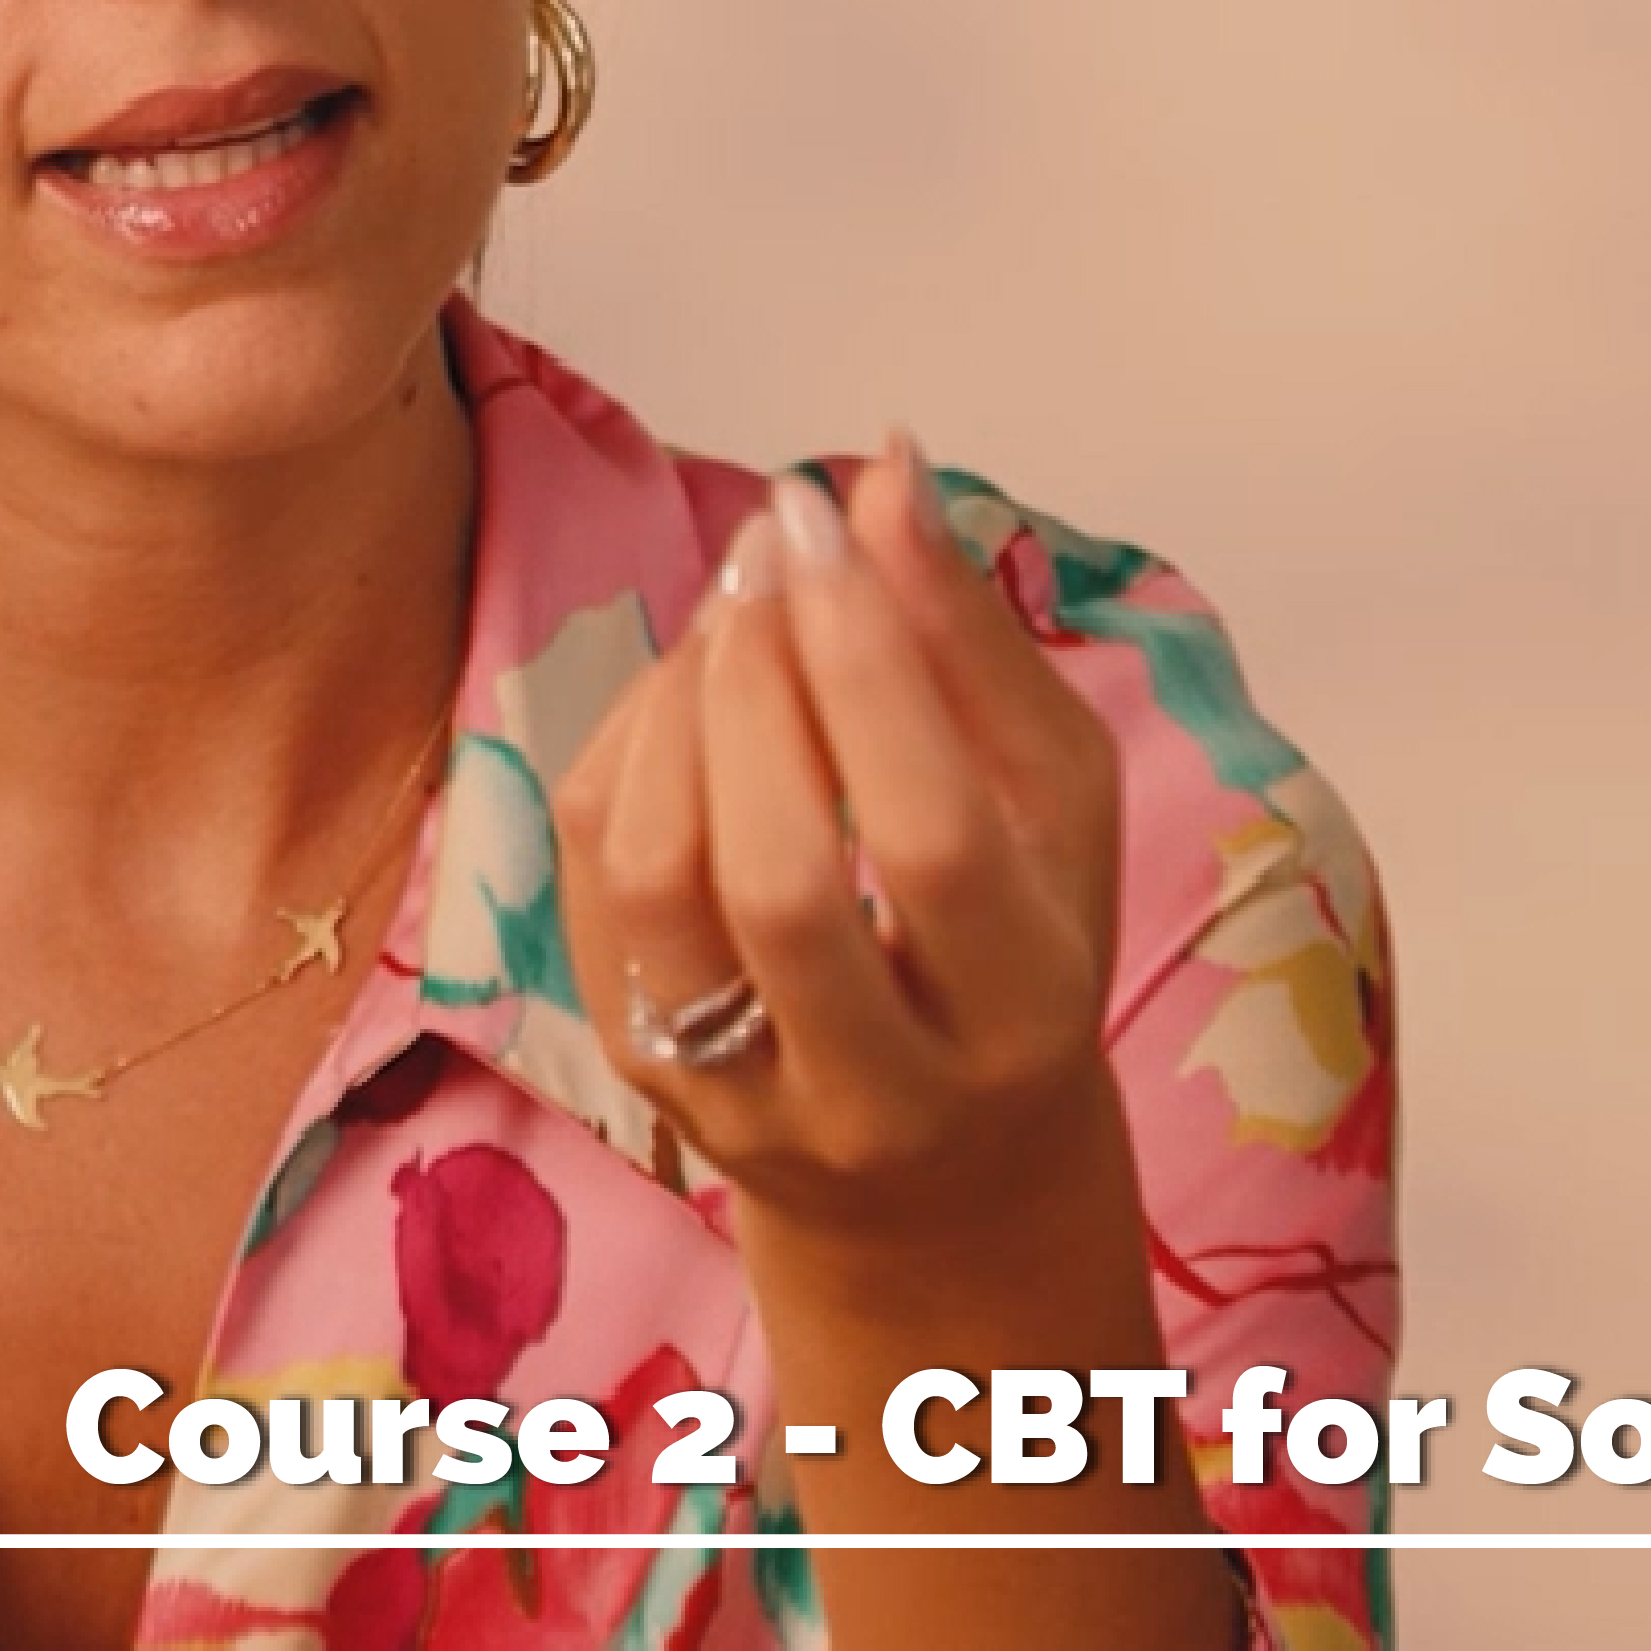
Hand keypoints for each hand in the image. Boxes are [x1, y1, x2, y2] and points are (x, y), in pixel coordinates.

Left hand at [548, 437, 1128, 1257]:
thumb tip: (885, 468)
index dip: (867, 661)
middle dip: (758, 680)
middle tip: (767, 546)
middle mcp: (876, 1087)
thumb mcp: (1057, 809)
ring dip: (677, 708)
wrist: (941, 1182)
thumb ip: (977, 645)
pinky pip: (593, 883)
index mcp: (1020, 1017)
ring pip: (659, 886)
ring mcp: (740, 1095)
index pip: (930, 834)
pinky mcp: (642, 1076)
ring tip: (731, 609)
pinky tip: (686, 686)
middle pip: (780, 879)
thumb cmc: (1018, 954)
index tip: (824, 518)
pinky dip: (627, 750)